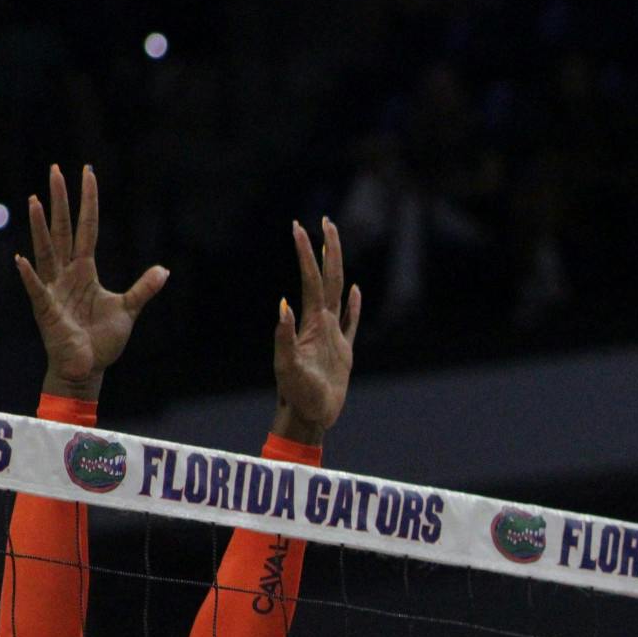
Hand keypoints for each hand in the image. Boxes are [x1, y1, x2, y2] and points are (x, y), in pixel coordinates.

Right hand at [14, 165, 168, 399]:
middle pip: (63, 230)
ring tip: (36, 200)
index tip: (87, 174)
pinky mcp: (46, 310)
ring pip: (47, 250)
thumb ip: (144, 288)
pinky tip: (22, 259)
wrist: (87, 368)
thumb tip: (164, 269)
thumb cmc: (102, 340)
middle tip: (55, 169)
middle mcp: (66, 274)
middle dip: (60, 201)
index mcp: (85, 271)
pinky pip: (37, 289)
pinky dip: (29, 275)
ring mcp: (53, 289)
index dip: (88, 203)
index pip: (87, 228)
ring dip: (41, 227)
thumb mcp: (128, 309)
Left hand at [271, 219, 361, 443]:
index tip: (300, 227)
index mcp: (311, 323)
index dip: (306, 254)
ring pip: (337, 292)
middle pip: (327, 278)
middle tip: (325, 221)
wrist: (309, 415)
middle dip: (326, 249)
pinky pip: (351, 321)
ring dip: (337, 267)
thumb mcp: (287, 367)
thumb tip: (283, 305)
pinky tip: (354, 291)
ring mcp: (333, 335)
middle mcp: (321, 323)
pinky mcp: (343, 350)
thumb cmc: (297, 394)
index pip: (310, 280)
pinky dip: (354, 305)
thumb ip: (285, 337)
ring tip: (335, 246)